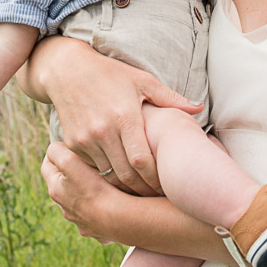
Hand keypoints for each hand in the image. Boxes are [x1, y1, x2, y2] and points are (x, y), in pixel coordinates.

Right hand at [30, 38, 201, 196]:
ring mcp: (85, 139)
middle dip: (143, 189)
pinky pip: (92, 168)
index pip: (142, 160)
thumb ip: (170, 98)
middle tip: (156, 195)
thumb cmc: (111, 74)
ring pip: (108, 176)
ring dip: (125, 187)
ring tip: (141, 192)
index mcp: (125, 117)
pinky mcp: (72, 144)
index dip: (155, 178)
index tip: (167, 186)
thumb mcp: (142, 81)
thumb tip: (199, 108)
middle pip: (126, 175)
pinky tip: (119, 180)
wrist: (67, 70)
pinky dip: (106, 177)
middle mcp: (103, 131)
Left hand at [41, 142, 120, 243]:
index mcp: (56, 191)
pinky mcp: (98, 230)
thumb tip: (56, 148)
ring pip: (81, 202)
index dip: (55, 154)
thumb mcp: (70, 161)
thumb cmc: (96, 189)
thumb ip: (57, 151)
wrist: (120, 219)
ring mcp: (82, 222)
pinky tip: (115, 201)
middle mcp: (65, 210)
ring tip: (104, 182)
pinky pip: (98, 215)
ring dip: (87, 192)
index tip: (66, 145)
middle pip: (64, 186)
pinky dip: (103, 208)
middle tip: (87, 162)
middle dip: (73, 173)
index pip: (46, 167)